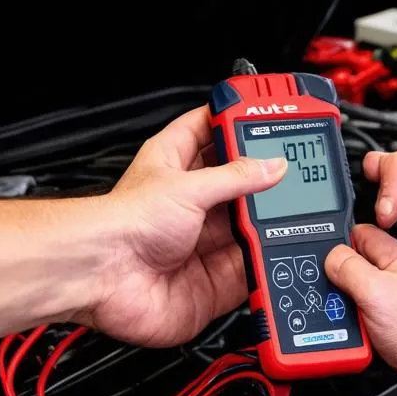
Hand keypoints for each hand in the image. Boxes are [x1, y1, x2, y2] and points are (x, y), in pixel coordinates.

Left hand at [81, 107, 285, 346]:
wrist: (104, 279)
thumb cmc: (123, 226)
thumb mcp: (187, 186)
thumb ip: (236, 177)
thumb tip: (272, 166)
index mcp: (174, 166)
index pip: (207, 132)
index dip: (234, 122)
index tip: (266, 115)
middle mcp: (189, 204)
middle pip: (236, 185)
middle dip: (263, 180)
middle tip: (292, 170)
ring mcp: (201, 243)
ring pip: (248, 229)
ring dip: (267, 224)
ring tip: (290, 212)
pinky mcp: (212, 280)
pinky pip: (249, 271)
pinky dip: (265, 264)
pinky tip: (277, 252)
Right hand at [326, 225, 396, 378]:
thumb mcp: (375, 291)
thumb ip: (350, 269)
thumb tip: (332, 256)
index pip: (363, 234)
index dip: (341, 241)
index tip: (327, 257)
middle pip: (359, 264)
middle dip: (343, 277)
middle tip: (336, 294)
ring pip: (362, 290)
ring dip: (349, 302)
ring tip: (347, 315)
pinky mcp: (396, 318)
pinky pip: (368, 311)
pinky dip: (359, 319)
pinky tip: (357, 328)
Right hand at [365, 134, 396, 259]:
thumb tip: (382, 185)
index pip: (386, 161)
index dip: (386, 180)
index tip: (392, 200)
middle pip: (381, 184)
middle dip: (383, 198)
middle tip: (392, 212)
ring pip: (386, 205)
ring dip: (386, 214)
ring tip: (394, 221)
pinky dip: (393, 229)